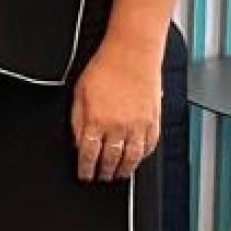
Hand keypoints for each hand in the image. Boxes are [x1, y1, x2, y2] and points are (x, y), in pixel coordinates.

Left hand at [69, 37, 162, 183]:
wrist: (131, 52)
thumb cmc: (105, 68)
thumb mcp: (79, 94)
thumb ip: (77, 121)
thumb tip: (78, 143)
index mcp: (96, 120)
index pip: (89, 155)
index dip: (86, 170)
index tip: (85, 175)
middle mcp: (118, 126)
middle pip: (110, 160)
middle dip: (103, 173)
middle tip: (101, 177)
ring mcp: (138, 125)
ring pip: (131, 158)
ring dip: (123, 170)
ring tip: (118, 174)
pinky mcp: (153, 120)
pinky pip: (149, 146)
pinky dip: (142, 156)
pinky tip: (136, 158)